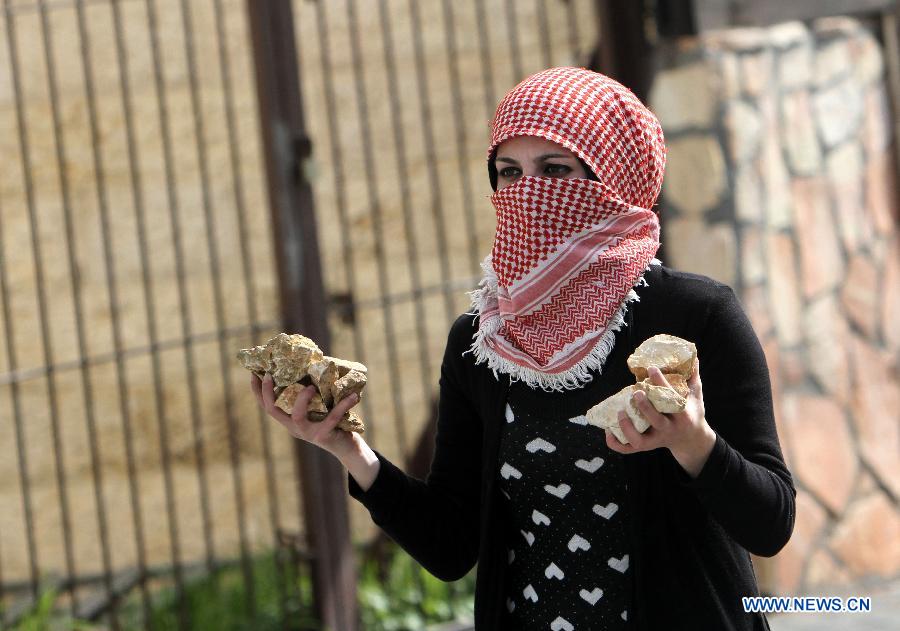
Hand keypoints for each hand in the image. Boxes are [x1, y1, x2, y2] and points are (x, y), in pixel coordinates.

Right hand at [251, 372, 360, 459]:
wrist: (346, 448)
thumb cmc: (333, 422)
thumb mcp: (318, 408)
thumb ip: (312, 394)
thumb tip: (314, 364)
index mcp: (290, 420)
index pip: (268, 406)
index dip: (258, 392)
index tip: (254, 374)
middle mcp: (294, 427)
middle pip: (273, 411)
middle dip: (268, 392)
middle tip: (269, 375)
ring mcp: (308, 433)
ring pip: (298, 416)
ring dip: (302, 399)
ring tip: (310, 387)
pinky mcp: (323, 436)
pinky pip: (332, 418)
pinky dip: (344, 405)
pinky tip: (353, 396)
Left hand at [605, 358, 716, 477]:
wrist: (692, 441)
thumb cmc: (691, 413)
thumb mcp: (696, 396)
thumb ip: (693, 377)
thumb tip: (694, 356)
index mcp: (682, 416)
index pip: (672, 400)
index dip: (661, 384)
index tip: (651, 368)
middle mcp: (669, 430)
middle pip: (657, 421)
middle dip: (646, 408)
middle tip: (636, 393)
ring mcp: (656, 440)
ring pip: (640, 441)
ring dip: (628, 427)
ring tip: (620, 412)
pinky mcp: (646, 447)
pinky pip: (628, 449)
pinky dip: (616, 443)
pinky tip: (608, 429)